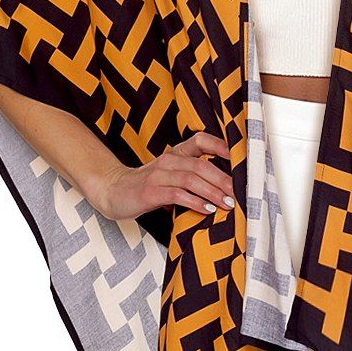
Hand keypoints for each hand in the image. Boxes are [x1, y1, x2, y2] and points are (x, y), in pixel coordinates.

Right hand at [89, 132, 235, 222]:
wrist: (112, 191)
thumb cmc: (146, 185)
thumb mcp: (170, 175)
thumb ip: (192, 176)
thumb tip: (225, 187)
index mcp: (175, 154)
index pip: (200, 140)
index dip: (220, 146)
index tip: (239, 159)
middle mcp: (168, 160)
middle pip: (201, 165)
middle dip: (223, 180)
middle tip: (239, 193)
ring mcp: (158, 175)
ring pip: (192, 179)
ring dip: (213, 192)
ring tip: (228, 204)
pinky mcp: (150, 191)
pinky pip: (177, 195)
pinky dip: (195, 202)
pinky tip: (207, 210)